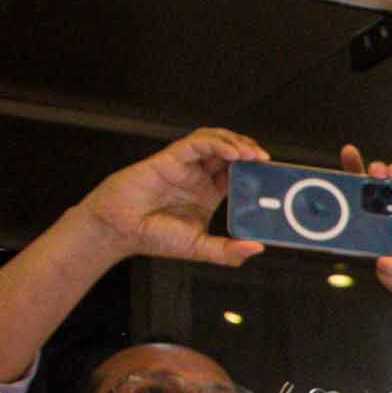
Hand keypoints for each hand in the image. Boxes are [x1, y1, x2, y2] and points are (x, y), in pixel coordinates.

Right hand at [69, 129, 266, 268]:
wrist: (118, 230)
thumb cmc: (152, 236)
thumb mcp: (199, 248)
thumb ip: (227, 251)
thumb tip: (257, 248)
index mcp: (208, 193)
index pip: (238, 174)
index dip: (255, 170)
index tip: (272, 174)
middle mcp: (198, 176)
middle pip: (230, 152)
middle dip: (250, 151)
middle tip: (265, 160)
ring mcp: (185, 165)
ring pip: (215, 141)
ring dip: (236, 143)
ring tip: (251, 154)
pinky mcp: (170, 158)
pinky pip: (197, 143)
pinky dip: (216, 143)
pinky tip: (231, 153)